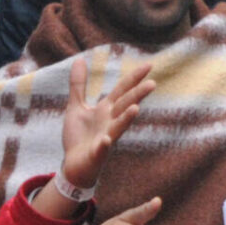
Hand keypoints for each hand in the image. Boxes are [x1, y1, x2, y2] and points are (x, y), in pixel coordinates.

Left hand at [60, 61, 154, 189]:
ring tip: (135, 109)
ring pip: (118, 126)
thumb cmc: (79, 136)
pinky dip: (104, 145)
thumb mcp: (76, 106)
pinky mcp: (97, 153)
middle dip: (137, 95)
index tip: (149, 65)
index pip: (123, 90)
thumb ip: (79, 84)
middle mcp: (110, 122)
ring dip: (126, 118)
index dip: (134, 77)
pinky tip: (106, 140)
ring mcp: (106, 137)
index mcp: (106, 109)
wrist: (73, 165)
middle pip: (125, 105)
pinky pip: (102, 149)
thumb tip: (79, 59)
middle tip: (152, 83)